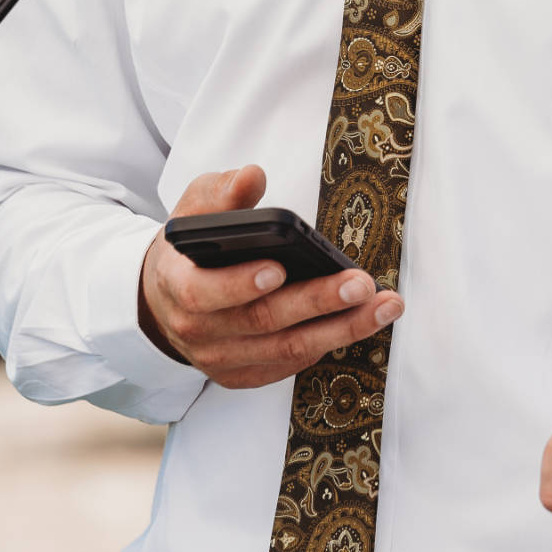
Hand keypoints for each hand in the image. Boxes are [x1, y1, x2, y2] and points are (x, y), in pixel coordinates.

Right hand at [139, 163, 402, 389]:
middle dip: (317, 303)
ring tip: (384, 306)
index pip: (206, 292)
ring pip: (288, 348)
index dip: (242, 283)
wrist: (168, 300)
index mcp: (178, 286)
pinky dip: (329, 344)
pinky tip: (361, 322)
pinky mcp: (245, 375)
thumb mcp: (196, 210)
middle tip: (360, 284)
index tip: (280, 268)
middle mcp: (198, 331)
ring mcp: (222, 359)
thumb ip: (222, 192)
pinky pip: (292, 363)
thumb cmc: (191, 250)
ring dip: (342, 329)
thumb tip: (252, 177)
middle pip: (263, 321)